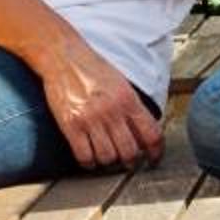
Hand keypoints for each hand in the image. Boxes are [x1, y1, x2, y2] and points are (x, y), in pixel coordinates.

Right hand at [39, 37, 162, 169]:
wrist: (63, 57)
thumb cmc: (92, 69)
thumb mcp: (121, 84)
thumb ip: (133, 107)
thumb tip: (144, 132)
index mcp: (128, 99)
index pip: (152, 134)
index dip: (156, 152)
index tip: (154, 159)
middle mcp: (112, 110)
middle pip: (130, 151)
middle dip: (132, 162)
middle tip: (129, 162)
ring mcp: (90, 118)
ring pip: (108, 157)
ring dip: (109, 163)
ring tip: (108, 158)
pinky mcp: (71, 125)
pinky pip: (84, 155)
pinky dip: (89, 162)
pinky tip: (90, 158)